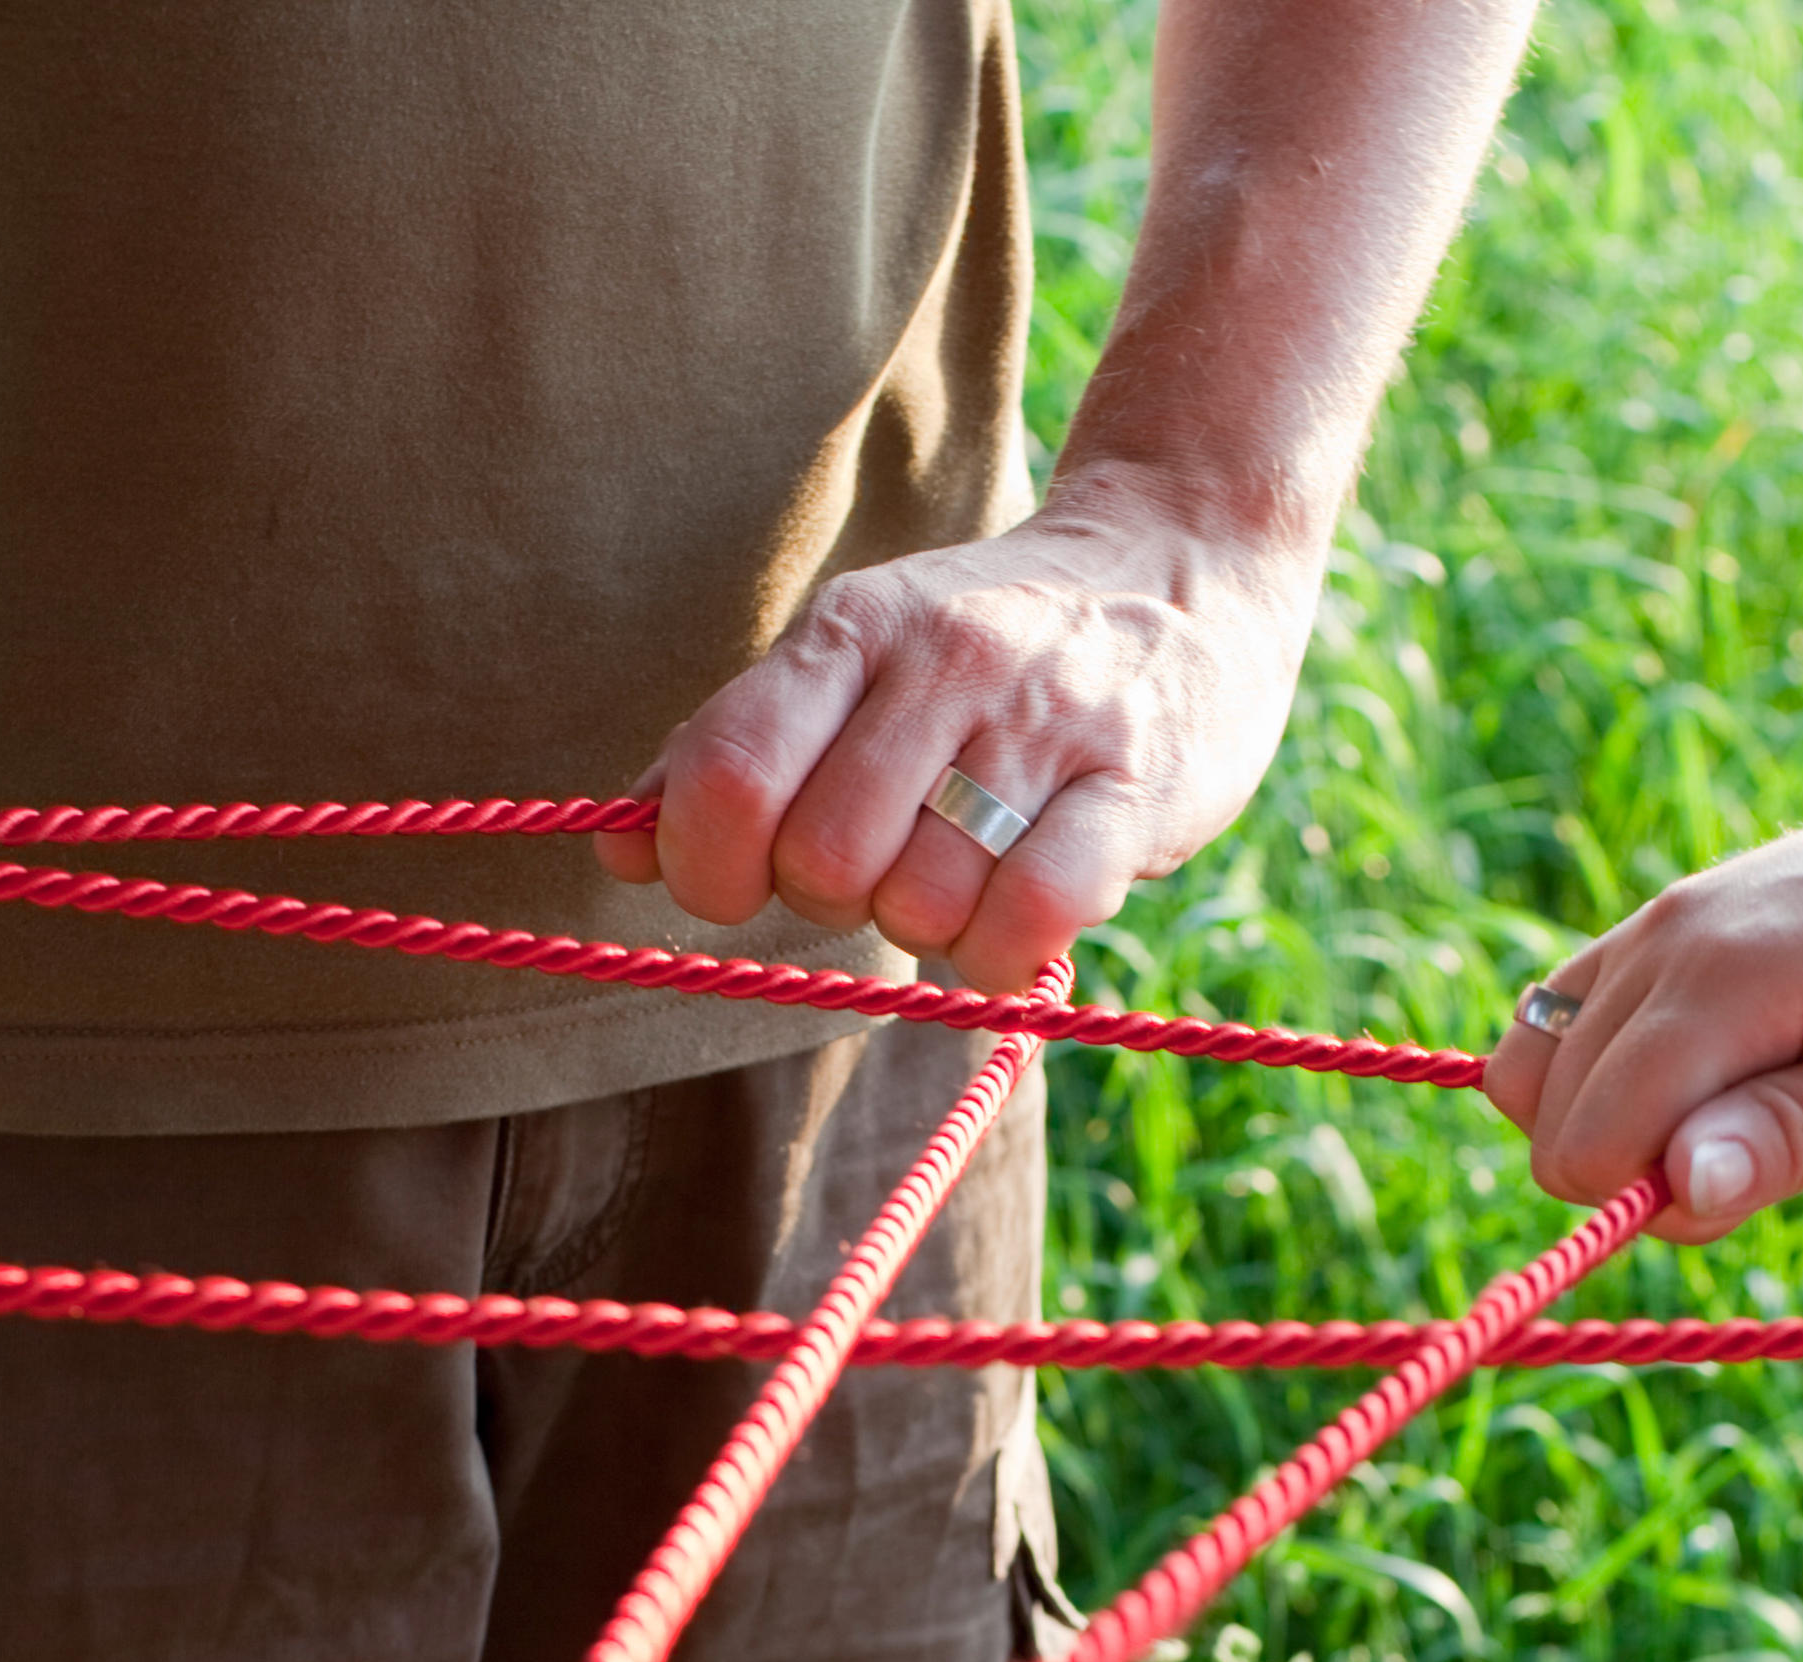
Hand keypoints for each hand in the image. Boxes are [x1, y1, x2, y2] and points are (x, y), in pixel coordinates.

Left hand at [599, 468, 1316, 995]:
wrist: (1186, 567)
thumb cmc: (988, 649)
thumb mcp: (854, 663)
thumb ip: (735, 750)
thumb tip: (617, 849)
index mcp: (854, 630)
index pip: (727, 775)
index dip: (707, 866)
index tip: (740, 878)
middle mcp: (945, 662)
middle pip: (822, 859)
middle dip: (835, 898)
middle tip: (886, 865)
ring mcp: (1046, 722)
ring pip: (924, 901)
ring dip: (930, 927)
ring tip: (968, 871)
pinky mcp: (1138, 786)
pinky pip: (1033, 916)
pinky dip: (1006, 953)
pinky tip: (1018, 919)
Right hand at [1486, 747, 1802, 1239]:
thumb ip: (1794, 1134)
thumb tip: (1668, 1190)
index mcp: (1727, 977)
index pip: (1591, 1139)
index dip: (1657, 1202)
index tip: (1767, 1184)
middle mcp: (1663, 937)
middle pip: (1547, 1113)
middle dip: (1633, 1172)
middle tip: (1775, 1150)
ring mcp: (1653, 920)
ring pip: (1534, 1066)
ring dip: (1612, 1124)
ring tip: (1741, 1117)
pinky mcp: (1661, 919)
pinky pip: (1563, 1019)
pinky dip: (1607, 1075)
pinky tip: (1713, 1077)